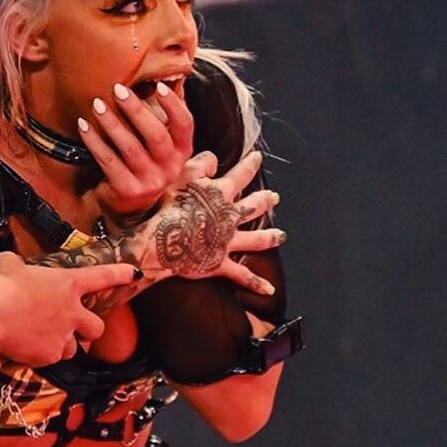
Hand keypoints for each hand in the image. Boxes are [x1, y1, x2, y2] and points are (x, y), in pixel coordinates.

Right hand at [0, 251, 142, 365]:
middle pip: (97, 328)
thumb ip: (19, 266)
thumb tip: (15, 268)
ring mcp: (63, 336)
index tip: (134, 273)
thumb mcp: (9, 264)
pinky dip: (43, 354)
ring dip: (64, 343)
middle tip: (75, 327)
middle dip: (89, 329)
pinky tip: (27, 347)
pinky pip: (52, 358)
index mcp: (67, 284)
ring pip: (74, 347)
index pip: (102, 277)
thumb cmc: (0, 287)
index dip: (120, 274)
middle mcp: (72, 312)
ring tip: (42, 338)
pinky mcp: (50, 356)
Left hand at [78, 81, 193, 220]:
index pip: (185, 125)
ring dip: (111, 123)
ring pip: (129, 148)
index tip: (158, 86)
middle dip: (136, 110)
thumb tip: (164, 80)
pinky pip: (108, 161)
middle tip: (118, 89)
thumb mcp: (162, 147)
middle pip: (156, 135)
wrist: (131, 207)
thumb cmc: (145, 164)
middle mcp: (170, 168)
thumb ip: (165, 120)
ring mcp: (150, 181)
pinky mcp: (127, 190)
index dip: (174, 105)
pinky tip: (83, 125)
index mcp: (182, 152)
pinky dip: (94, 142)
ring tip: (97, 104)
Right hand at [137, 150, 283, 294]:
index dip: (250, 164)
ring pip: (255, 239)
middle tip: (274, 197)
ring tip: (281, 236)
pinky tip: (269, 289)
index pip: (240, 175)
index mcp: (221, 194)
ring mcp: (227, 242)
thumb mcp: (182, 177)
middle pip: (253, 207)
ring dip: (269, 237)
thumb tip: (214, 158)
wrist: (164, 241)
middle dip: (265, 200)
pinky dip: (256, 283)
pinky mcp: (220, 263)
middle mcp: (230, 217)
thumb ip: (201, 164)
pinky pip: (241, 274)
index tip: (258, 157)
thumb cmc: (170, 207)